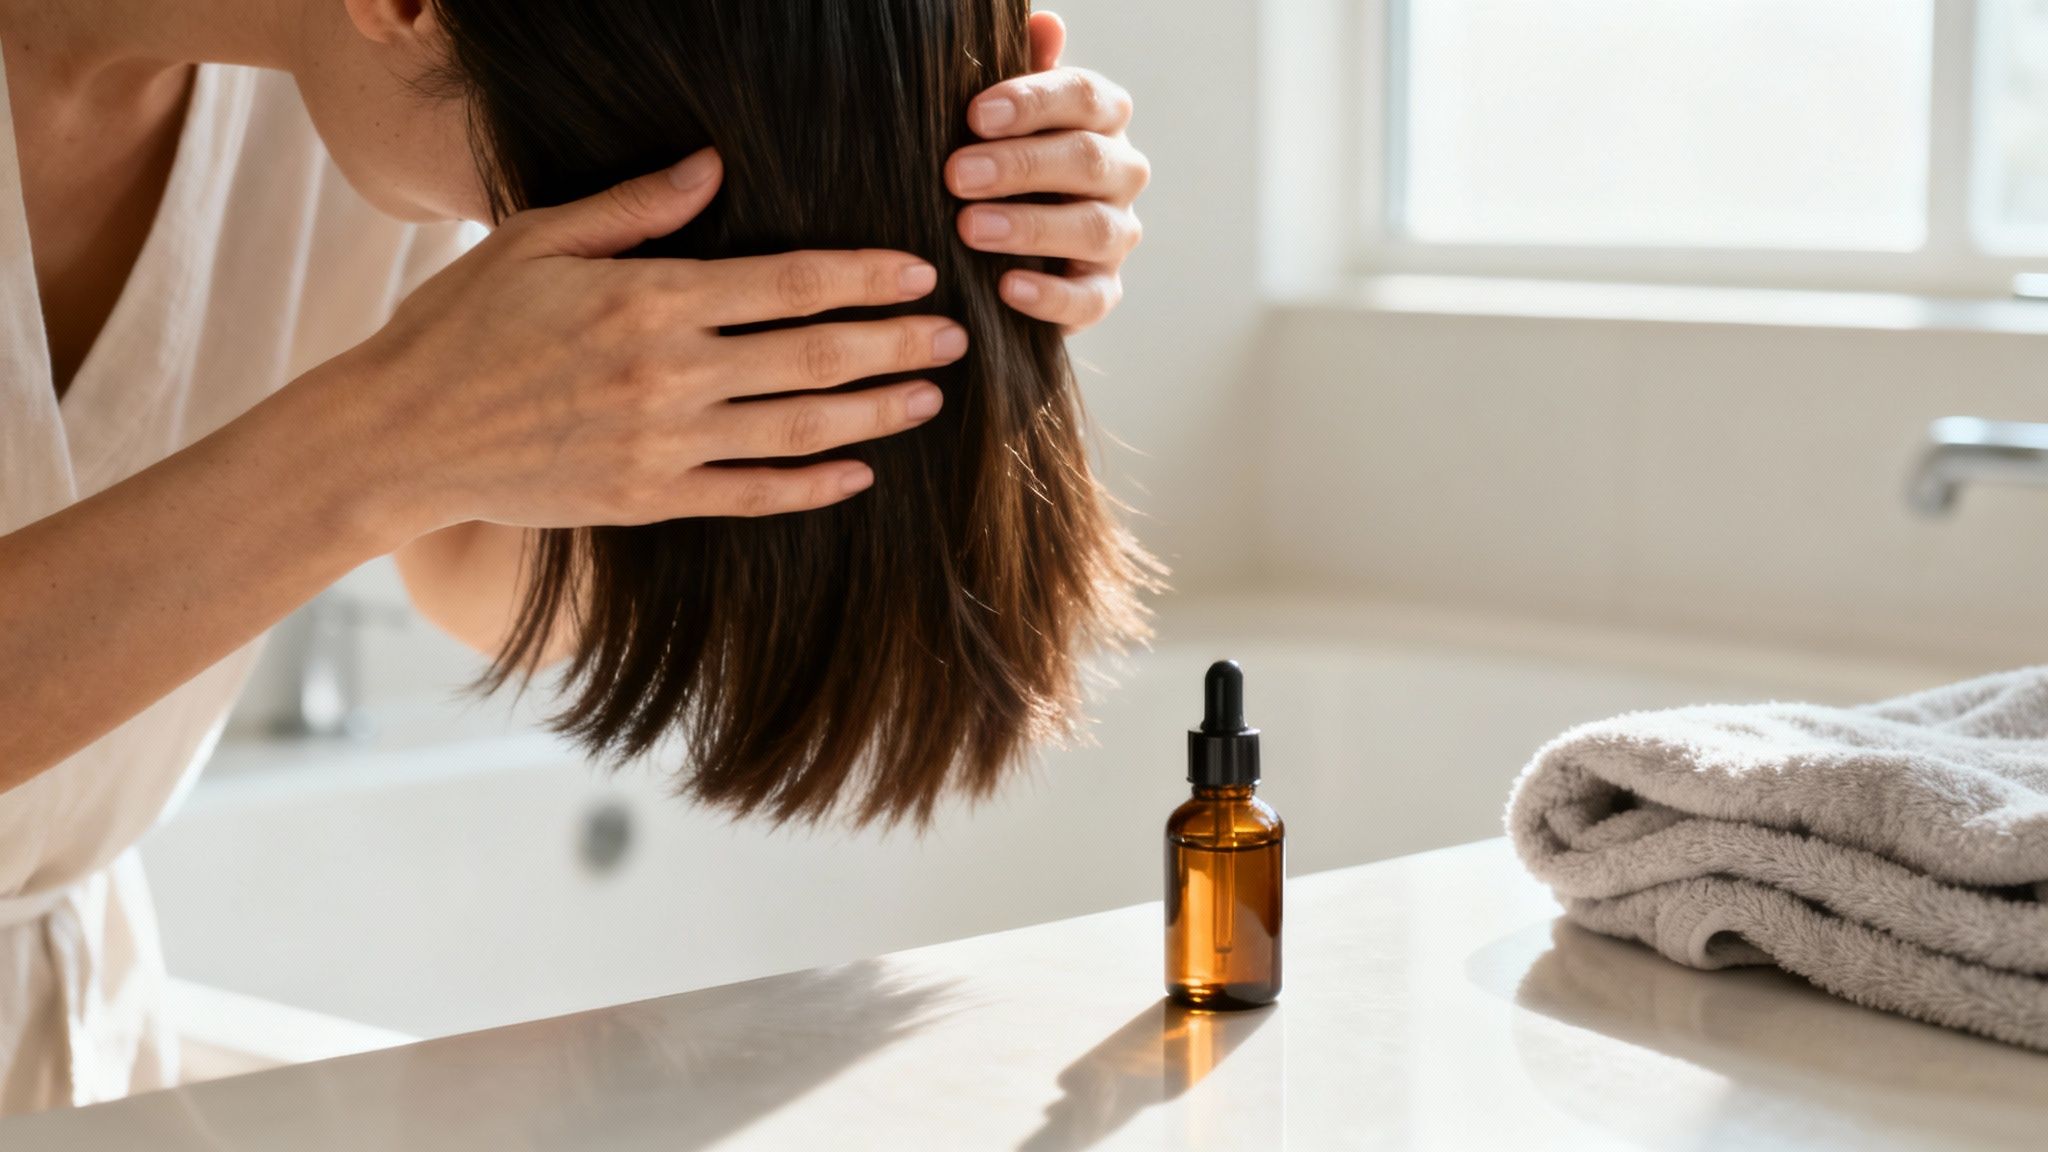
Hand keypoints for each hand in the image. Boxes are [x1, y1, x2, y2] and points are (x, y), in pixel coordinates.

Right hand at [333, 150, 966, 536]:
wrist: (401, 435)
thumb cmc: (462, 325)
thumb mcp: (537, 240)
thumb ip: (634, 208)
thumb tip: (715, 163)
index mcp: (649, 300)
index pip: (787, 285)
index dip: (863, 278)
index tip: (918, 271)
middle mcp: (668, 376)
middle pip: (812, 357)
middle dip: (893, 343)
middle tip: (955, 335)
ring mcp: (663, 446)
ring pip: (797, 430)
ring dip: (874, 413)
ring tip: (929, 398)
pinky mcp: (649, 500)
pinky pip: (752, 496)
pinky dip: (811, 487)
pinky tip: (858, 474)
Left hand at [947, 11, 1147, 331]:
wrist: (994, 245)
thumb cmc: (994, 159)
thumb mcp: (996, 116)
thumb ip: (1019, 70)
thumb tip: (1044, 21)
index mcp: (1100, 118)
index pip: (1083, 97)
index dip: (1032, 103)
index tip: (974, 114)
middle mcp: (1121, 172)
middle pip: (1088, 160)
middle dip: (1020, 166)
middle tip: (956, 175)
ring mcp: (1117, 234)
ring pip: (1094, 227)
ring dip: (1030, 227)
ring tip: (970, 229)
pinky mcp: (1102, 291)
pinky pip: (1092, 297)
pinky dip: (1050, 295)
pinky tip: (1005, 287)